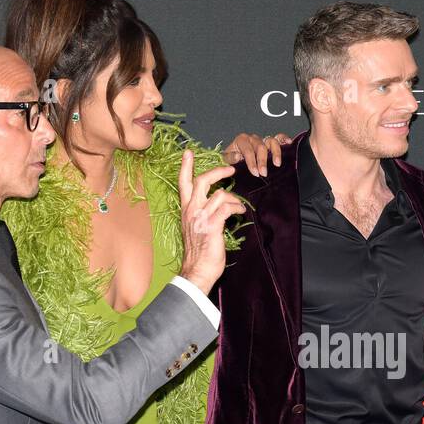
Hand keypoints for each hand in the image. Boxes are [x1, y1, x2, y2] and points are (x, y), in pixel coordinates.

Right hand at [177, 150, 245, 296]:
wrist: (197, 271)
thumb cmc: (198, 253)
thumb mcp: (195, 229)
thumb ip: (201, 215)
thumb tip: (216, 207)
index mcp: (186, 210)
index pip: (182, 183)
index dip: (185, 166)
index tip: (188, 152)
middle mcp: (191, 211)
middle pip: (202, 181)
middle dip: (217, 172)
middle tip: (230, 169)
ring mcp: (201, 218)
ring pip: (220, 194)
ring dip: (234, 198)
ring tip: (240, 206)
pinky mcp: (212, 226)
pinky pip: (227, 208)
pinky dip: (237, 208)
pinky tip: (241, 213)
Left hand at [222, 132, 290, 176]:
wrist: (234, 160)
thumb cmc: (231, 160)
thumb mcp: (225, 160)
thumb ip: (230, 158)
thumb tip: (239, 157)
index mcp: (241, 140)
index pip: (248, 150)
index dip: (252, 162)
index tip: (255, 173)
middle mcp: (252, 138)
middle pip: (260, 147)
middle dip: (262, 161)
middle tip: (264, 173)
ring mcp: (262, 140)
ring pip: (271, 141)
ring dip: (275, 152)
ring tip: (277, 164)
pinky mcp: (269, 143)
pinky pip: (278, 138)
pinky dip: (284, 139)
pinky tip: (289, 143)